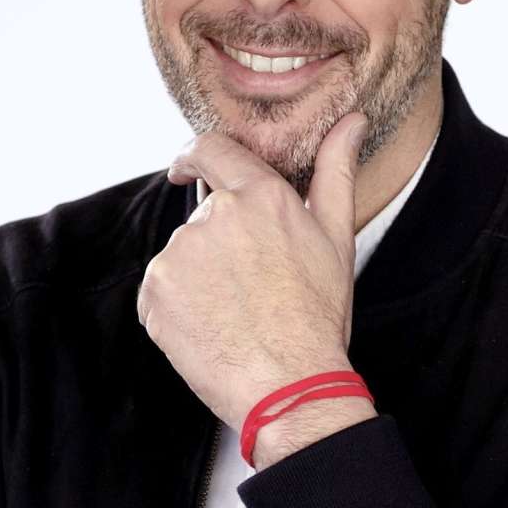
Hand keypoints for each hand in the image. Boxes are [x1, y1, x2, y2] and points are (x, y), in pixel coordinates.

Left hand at [138, 108, 373, 442]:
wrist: (291, 386)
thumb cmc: (318, 317)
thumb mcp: (336, 238)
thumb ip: (336, 172)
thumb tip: (352, 120)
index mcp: (259, 196)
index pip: (212, 150)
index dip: (194, 156)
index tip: (184, 169)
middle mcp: (214, 217)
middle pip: (203, 219)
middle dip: (220, 248)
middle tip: (251, 290)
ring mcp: (179, 255)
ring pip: (182, 258)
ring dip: (200, 280)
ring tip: (236, 315)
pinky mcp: (155, 293)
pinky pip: (159, 294)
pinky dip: (177, 310)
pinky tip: (211, 330)